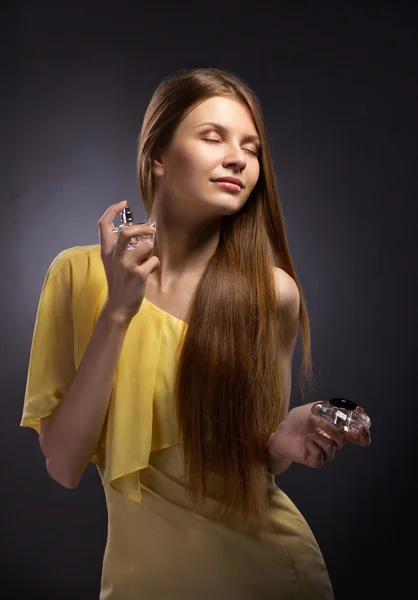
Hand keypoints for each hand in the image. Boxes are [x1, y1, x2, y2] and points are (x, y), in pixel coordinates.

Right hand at [98, 201, 159, 323]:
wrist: (118, 307)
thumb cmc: (118, 283)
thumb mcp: (112, 264)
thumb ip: (120, 248)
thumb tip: (138, 233)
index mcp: (106, 252)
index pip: (102, 224)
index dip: (112, 210)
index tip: (123, 203)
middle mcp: (114, 257)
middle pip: (126, 232)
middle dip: (141, 228)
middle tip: (151, 230)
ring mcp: (126, 266)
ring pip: (145, 246)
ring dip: (151, 250)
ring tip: (147, 259)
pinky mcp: (138, 275)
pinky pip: (153, 261)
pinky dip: (154, 264)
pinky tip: (149, 271)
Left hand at [268, 402, 370, 468]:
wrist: (282, 431)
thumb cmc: (297, 420)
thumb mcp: (312, 408)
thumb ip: (327, 407)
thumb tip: (340, 407)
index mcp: (336, 430)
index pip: (357, 436)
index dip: (364, 434)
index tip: (362, 426)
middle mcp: (333, 443)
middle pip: (343, 439)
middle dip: (330, 428)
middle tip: (315, 419)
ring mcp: (325, 453)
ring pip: (332, 447)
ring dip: (318, 436)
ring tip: (308, 432)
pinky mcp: (316, 461)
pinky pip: (320, 457)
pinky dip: (312, 447)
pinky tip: (306, 443)